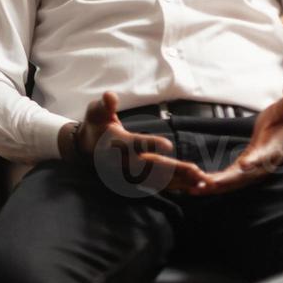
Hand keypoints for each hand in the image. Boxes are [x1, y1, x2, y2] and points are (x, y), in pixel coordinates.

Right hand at [70, 92, 209, 193]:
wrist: (84, 148)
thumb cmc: (95, 125)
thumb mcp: (96, 111)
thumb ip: (105, 104)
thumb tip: (110, 96)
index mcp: (114, 142)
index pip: (134, 144)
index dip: (150, 144)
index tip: (168, 144)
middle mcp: (121, 160)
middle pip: (150, 166)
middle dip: (173, 169)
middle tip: (195, 170)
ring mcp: (127, 172)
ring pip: (155, 179)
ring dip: (177, 180)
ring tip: (198, 179)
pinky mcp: (133, 178)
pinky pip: (154, 184)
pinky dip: (172, 186)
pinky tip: (189, 185)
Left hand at [164, 95, 282, 195]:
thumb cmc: (282, 122)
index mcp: (272, 148)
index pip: (264, 155)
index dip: (255, 160)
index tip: (244, 165)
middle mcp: (263, 164)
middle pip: (245, 175)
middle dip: (227, 180)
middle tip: (208, 183)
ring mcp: (252, 170)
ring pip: (234, 182)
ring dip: (215, 187)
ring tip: (196, 189)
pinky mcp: (242, 172)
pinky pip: (228, 181)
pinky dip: (213, 186)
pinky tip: (196, 189)